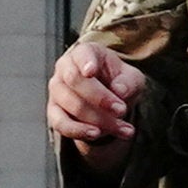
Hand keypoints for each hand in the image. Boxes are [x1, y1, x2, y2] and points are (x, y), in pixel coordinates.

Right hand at [49, 40, 143, 155]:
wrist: (108, 100)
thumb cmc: (119, 82)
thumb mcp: (132, 79)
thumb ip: (129, 82)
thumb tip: (119, 91)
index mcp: (85, 53)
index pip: (82, 54)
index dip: (85, 62)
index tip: (91, 72)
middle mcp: (65, 68)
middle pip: (74, 80)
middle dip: (100, 98)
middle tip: (122, 110)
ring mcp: (56, 91)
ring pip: (71, 105)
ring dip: (98, 119)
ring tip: (123, 129)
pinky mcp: (54, 112)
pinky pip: (60, 124)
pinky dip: (79, 131)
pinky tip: (96, 134)